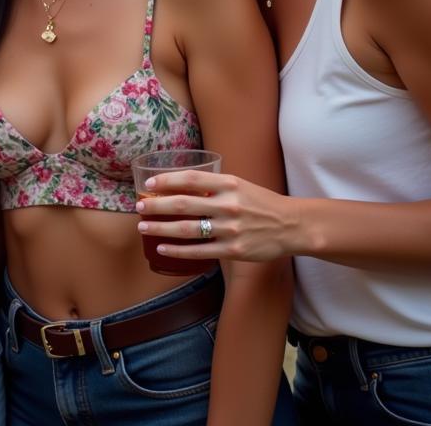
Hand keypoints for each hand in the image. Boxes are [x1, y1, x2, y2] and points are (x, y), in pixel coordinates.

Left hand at [135, 170, 297, 262]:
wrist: (291, 225)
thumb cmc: (261, 202)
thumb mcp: (239, 185)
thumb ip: (214, 185)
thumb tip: (182, 186)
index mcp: (229, 184)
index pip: (191, 180)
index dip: (167, 180)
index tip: (149, 183)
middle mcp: (228, 205)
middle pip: (183, 205)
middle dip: (156, 206)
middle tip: (139, 207)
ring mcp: (230, 229)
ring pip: (187, 229)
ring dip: (161, 229)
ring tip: (143, 228)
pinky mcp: (234, 250)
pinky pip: (199, 251)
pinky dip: (178, 250)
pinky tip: (163, 248)